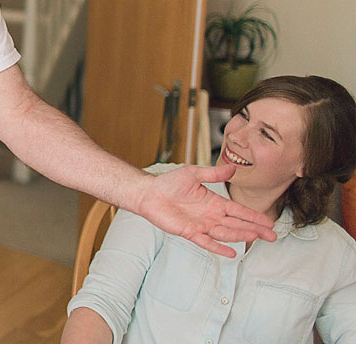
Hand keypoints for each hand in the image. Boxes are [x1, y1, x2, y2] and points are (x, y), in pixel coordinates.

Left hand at [136, 163, 276, 257]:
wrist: (149, 193)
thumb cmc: (170, 183)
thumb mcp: (194, 173)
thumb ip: (213, 173)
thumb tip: (232, 168)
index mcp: (214, 202)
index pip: (239, 211)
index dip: (254, 217)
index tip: (270, 222)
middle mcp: (211, 216)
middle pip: (237, 225)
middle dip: (255, 230)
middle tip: (272, 236)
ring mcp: (201, 225)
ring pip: (225, 233)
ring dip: (239, 235)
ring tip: (255, 237)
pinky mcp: (189, 232)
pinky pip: (206, 242)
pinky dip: (218, 248)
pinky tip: (231, 253)